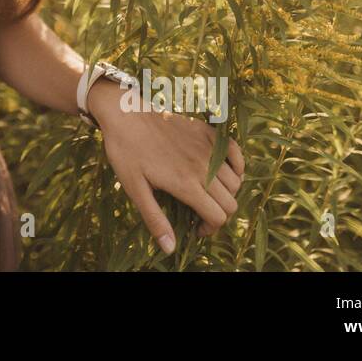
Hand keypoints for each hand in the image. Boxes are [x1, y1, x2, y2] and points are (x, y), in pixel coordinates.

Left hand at [86, 77, 244, 254]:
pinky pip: (236, 153)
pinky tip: (224, 172)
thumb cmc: (126, 151)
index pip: (218, 217)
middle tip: (200, 213)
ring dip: (226, 193)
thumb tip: (170, 248)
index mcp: (186, 184)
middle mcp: (203, 167)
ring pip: (235, 182)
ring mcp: (208, 148)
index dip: (209, 229)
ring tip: (207, 194)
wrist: (125, 112)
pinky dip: (236, 166)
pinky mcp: (208, 132)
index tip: (195, 228)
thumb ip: (155, 219)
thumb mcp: (134, 188)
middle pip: (230, 203)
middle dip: (218, 214)